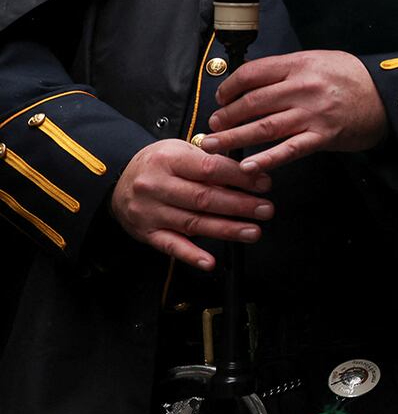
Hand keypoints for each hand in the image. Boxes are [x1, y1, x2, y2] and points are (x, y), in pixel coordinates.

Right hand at [109, 139, 272, 269]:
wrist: (116, 180)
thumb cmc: (157, 164)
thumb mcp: (180, 151)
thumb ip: (209, 161)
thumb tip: (249, 172)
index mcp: (168, 160)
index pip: (209, 168)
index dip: (240, 177)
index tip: (263, 184)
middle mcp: (156, 186)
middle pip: (204, 198)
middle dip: (240, 205)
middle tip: (265, 209)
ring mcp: (150, 212)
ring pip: (193, 223)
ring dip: (227, 230)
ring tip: (252, 231)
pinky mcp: (147, 233)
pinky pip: (171, 246)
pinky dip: (191, 255)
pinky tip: (210, 261)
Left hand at [204, 50, 387, 171]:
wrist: (389, 97)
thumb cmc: (353, 79)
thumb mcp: (320, 60)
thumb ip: (288, 69)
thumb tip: (252, 78)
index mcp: (300, 65)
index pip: (252, 74)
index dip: (229, 88)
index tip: (221, 98)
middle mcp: (303, 88)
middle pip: (252, 102)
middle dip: (226, 116)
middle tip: (213, 126)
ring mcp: (313, 114)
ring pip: (263, 127)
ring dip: (234, 137)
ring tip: (214, 145)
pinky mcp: (323, 136)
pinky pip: (289, 150)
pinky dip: (267, 159)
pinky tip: (250, 166)